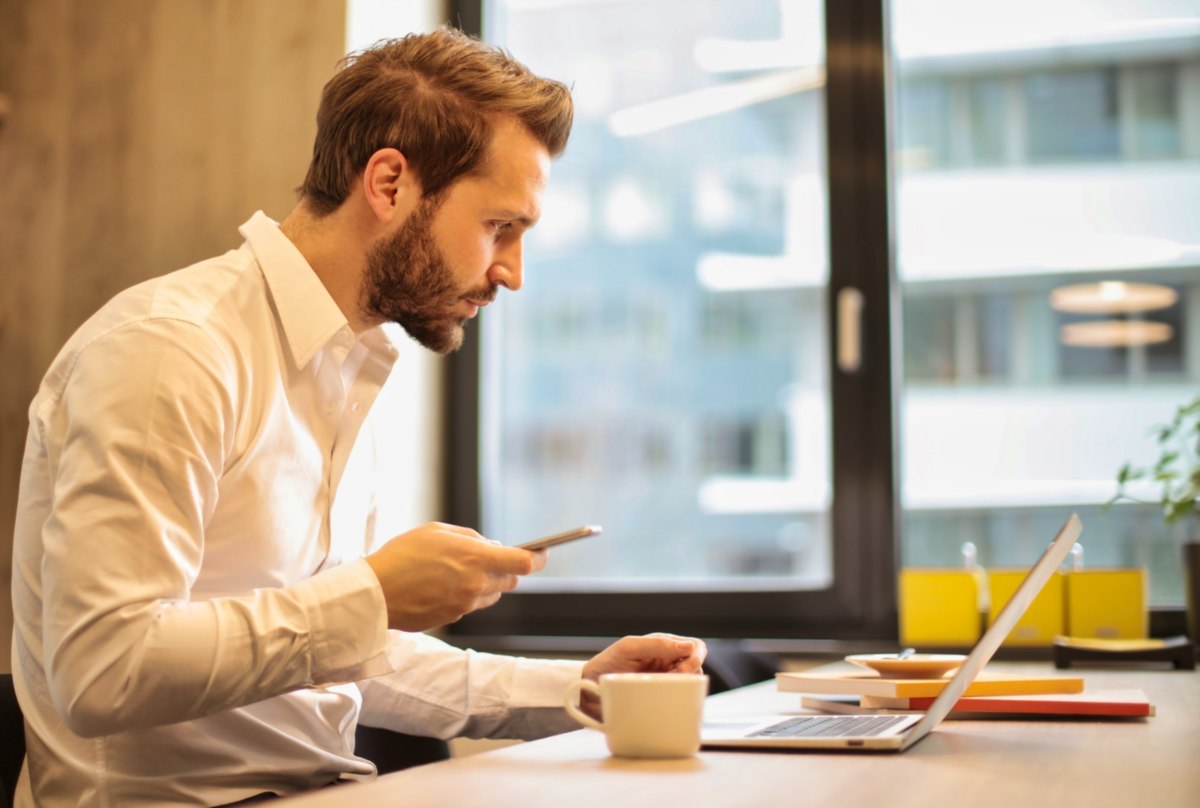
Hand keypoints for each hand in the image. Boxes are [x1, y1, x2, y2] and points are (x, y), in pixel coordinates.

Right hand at [364, 522, 545, 630]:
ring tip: (457, 571)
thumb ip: (471, 538)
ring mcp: (465, 605)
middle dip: (506, 568)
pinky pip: (471, 605)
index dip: (538, 558)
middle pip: (511, 580)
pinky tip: (441, 585)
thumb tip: (492, 546)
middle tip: (488, 557)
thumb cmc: (403, 555)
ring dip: (486, 583)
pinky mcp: (453, 618)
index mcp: (476, 559)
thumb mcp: (438, 531)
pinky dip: (466, 595)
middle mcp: (476, 585)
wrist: (374, 593)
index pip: (524, 563)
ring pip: (491, 594)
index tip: (543, 553)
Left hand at [577, 633, 707, 718]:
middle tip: (673, 678)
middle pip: (697, 667)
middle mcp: (668, 664)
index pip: (694, 647)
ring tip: (664, 689)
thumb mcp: (628, 648)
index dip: (695, 656)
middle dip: (692, 673)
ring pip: (692, 685)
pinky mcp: (661, 702)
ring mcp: (665, 684)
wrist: (587, 690)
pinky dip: (679, 703)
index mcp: (663, 647)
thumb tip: (689, 647)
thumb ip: (657, 644)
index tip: (683, 667)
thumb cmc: (606, 664)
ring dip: (685, 687)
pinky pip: (680, 702)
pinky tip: (667, 704)